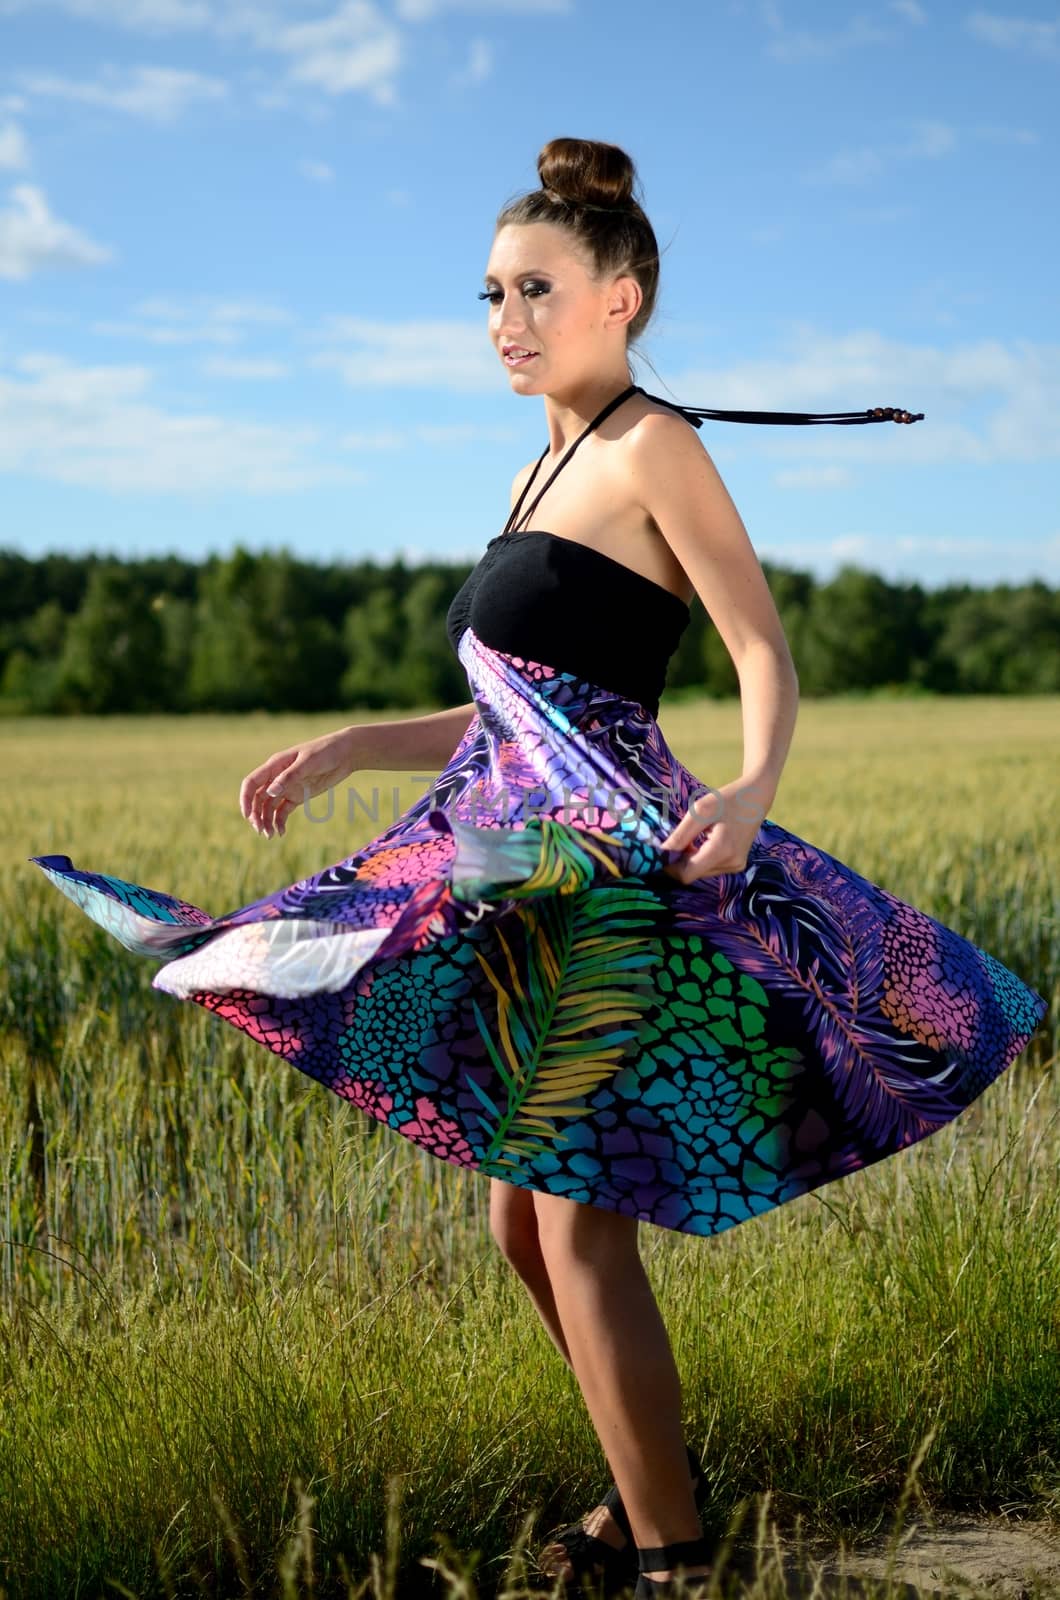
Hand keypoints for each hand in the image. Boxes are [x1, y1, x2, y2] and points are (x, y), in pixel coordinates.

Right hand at [239, 726, 359, 838]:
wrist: (345, 754)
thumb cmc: (325, 752)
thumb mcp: (308, 763)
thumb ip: (289, 777)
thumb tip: (270, 792)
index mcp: (275, 765)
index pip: (252, 783)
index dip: (245, 799)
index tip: (247, 816)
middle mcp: (277, 777)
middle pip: (258, 798)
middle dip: (256, 815)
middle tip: (261, 831)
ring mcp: (287, 787)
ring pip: (268, 807)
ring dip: (266, 821)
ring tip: (271, 835)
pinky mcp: (297, 796)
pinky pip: (283, 811)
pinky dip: (279, 822)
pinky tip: (282, 832)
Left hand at [659, 778, 768, 884]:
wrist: (755, 798)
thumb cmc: (726, 800)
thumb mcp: (699, 812)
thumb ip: (680, 835)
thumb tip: (662, 854)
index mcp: (722, 850)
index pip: (687, 875)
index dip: (670, 867)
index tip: (661, 853)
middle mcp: (731, 863)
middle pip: (693, 874)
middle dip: (680, 861)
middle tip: (676, 840)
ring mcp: (736, 866)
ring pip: (701, 872)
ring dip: (690, 859)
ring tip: (693, 837)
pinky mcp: (737, 865)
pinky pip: (710, 868)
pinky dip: (701, 858)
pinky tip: (703, 842)